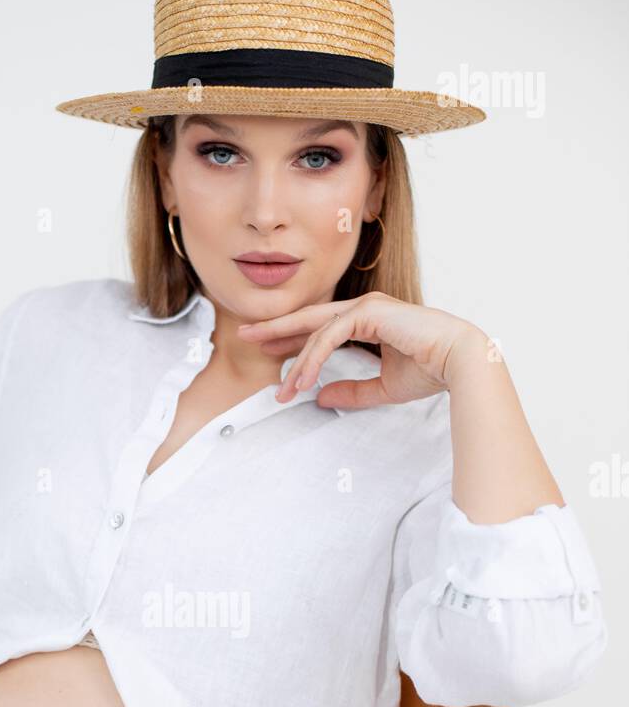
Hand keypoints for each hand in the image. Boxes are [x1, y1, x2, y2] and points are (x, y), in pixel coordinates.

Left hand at [238, 291, 483, 410]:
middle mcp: (364, 308)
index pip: (320, 326)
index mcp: (368, 319)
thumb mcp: (382, 388)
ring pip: (316, 332)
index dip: (292, 337)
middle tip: (245, 334)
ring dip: (297, 362)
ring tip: (281, 390)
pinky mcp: (370, 313)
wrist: (460, 362)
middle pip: (308, 318)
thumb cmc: (431, 371)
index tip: (267, 348)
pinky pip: (330, 336)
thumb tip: (321, 399)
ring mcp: (366, 307)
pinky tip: (302, 381)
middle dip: (275, 326)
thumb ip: (352, 391)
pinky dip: (313, 359)